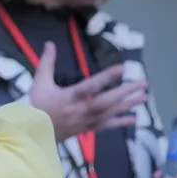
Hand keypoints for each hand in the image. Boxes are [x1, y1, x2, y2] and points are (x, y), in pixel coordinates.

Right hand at [24, 40, 148, 142]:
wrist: (32, 134)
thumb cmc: (36, 107)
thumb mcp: (39, 83)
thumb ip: (46, 63)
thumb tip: (50, 44)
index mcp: (69, 97)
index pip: (90, 86)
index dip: (106, 77)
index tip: (122, 68)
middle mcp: (80, 110)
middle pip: (106, 101)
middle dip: (125, 92)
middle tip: (143, 83)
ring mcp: (85, 121)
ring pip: (110, 113)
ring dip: (128, 105)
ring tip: (144, 97)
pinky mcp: (87, 129)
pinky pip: (106, 126)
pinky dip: (120, 122)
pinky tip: (134, 119)